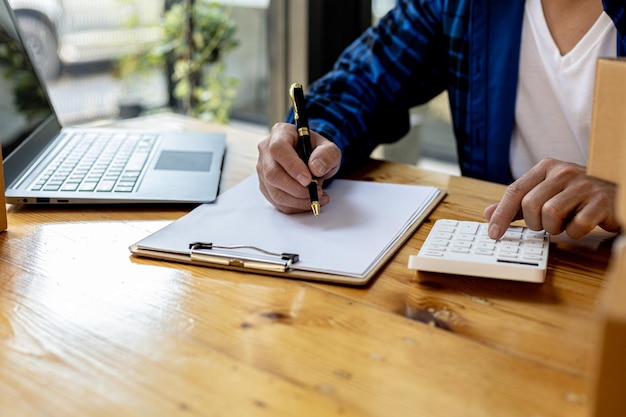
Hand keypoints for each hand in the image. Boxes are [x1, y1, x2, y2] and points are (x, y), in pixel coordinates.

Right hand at [256, 122, 341, 212]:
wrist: (312, 160)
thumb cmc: (318, 152)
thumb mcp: (329, 149)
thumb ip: (327, 154)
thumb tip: (316, 168)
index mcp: (281, 133)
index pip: (278, 149)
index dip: (292, 166)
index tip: (308, 180)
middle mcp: (266, 150)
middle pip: (272, 174)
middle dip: (296, 189)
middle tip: (316, 192)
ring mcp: (263, 169)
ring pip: (274, 192)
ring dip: (298, 200)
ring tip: (318, 197)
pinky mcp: (265, 186)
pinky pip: (277, 202)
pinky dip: (296, 206)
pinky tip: (310, 201)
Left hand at [484, 158, 620, 238]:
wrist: (619, 194)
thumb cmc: (578, 196)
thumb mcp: (546, 194)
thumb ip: (517, 205)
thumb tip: (487, 214)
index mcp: (547, 167)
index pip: (515, 191)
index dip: (501, 215)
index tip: (493, 234)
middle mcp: (564, 172)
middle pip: (531, 205)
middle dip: (535, 223)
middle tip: (546, 224)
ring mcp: (584, 185)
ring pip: (551, 215)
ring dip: (555, 227)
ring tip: (565, 222)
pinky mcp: (602, 202)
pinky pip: (576, 226)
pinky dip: (574, 232)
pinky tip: (581, 225)